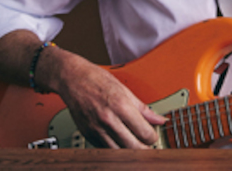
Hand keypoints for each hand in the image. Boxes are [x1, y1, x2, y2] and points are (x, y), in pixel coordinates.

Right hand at [48, 51, 166, 148]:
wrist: (72, 79)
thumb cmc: (97, 80)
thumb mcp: (125, 90)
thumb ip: (143, 109)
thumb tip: (159, 119)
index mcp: (121, 106)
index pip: (144, 132)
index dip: (153, 137)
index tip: (153, 135)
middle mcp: (108, 120)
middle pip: (133, 147)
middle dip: (144, 148)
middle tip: (147, 144)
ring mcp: (96, 129)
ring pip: (119, 152)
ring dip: (129, 151)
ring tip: (134, 144)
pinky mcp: (87, 134)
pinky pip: (105, 148)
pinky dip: (115, 148)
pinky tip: (119, 141)